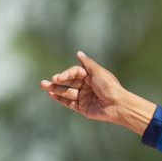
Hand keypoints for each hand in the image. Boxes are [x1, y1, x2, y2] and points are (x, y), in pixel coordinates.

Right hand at [40, 51, 156, 134]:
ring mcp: (84, 97)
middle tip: (46, 82)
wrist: (118, 106)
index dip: (66, 74)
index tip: (60, 77)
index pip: (74, 72)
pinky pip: (69, 103)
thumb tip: (79, 53)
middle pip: (68, 82)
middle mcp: (86, 86)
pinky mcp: (83, 107)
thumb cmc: (110, 87)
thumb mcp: (98, 72)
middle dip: (57, 81)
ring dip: (55, 89)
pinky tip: (51, 95)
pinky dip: (60, 99)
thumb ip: (87, 64)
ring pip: (67, 92)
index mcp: (90, 76)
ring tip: (44, 85)